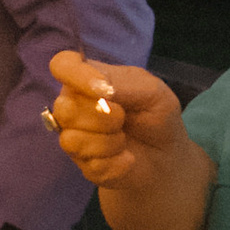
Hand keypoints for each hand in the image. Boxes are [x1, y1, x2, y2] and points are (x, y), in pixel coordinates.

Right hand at [48, 47, 177, 188]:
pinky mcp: (81, 163)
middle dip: (103, 116)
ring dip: (109, 142)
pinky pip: (88, 163)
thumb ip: (122, 84)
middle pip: (65, 108)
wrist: (166, 156)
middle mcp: (73, 105)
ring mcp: (73, 136)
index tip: (103, 91)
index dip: (76, 75)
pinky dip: (116, 162)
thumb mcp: (152, 92)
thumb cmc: (157, 115)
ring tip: (124, 140)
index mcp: (87, 79)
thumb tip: (96, 88)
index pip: (63, 65)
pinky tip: (127, 158)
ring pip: (71, 139)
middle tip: (124, 118)